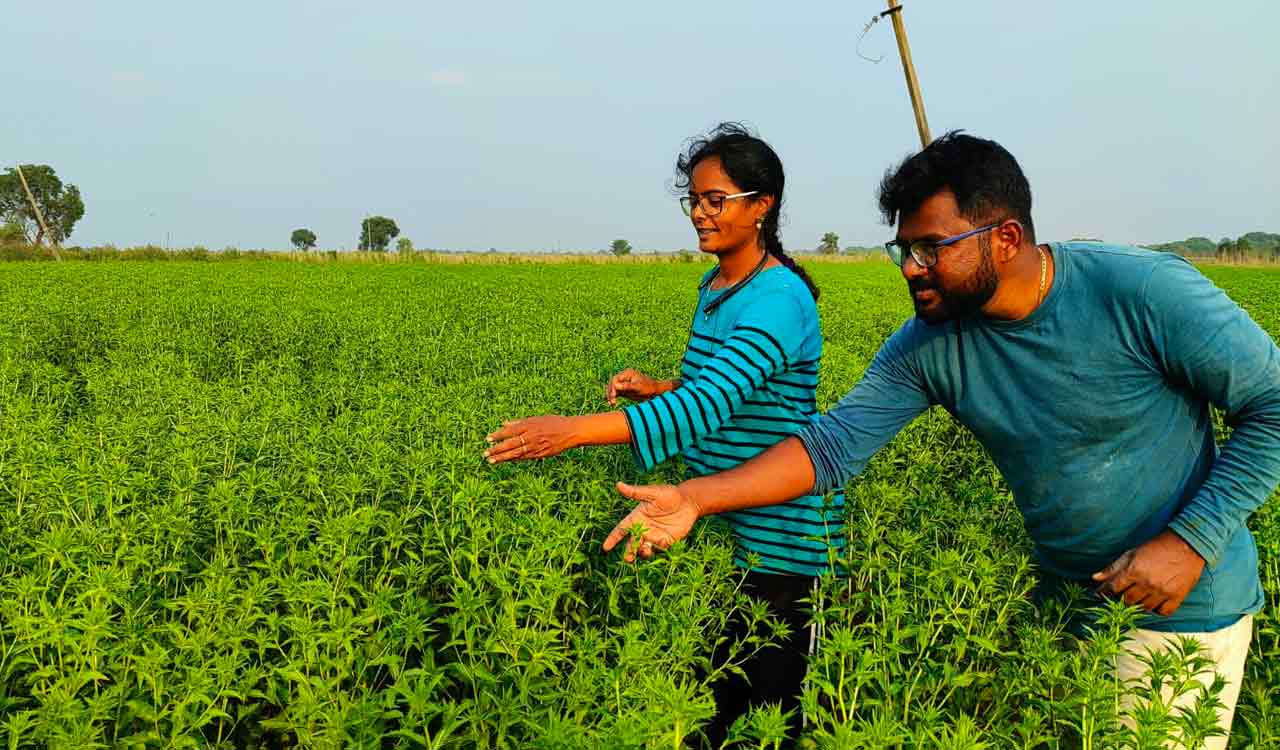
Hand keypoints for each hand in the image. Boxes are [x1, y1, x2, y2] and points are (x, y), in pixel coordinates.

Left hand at [484, 416, 577, 463]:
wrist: (571, 431)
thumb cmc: (553, 422)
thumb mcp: (535, 419)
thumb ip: (519, 422)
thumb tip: (504, 423)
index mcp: (529, 425)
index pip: (510, 431)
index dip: (498, 435)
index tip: (488, 439)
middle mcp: (531, 436)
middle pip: (510, 444)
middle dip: (497, 449)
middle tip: (485, 453)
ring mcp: (535, 446)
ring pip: (516, 453)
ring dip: (503, 457)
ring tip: (491, 461)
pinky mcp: (540, 454)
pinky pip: (525, 458)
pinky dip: (515, 459)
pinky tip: (507, 461)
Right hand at [602, 482, 701, 562]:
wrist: (690, 502)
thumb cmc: (670, 494)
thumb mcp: (653, 493)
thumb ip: (636, 492)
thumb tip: (618, 485)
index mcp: (637, 517)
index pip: (621, 530)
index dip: (613, 538)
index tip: (605, 547)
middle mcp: (644, 529)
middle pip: (631, 544)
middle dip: (628, 552)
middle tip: (628, 559)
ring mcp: (654, 536)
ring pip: (643, 549)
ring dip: (642, 553)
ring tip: (644, 550)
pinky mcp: (666, 541)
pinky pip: (659, 549)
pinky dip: (659, 548)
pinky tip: (663, 541)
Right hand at [606, 369, 665, 405]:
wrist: (655, 392)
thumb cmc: (648, 388)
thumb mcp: (638, 387)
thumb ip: (627, 386)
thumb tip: (616, 386)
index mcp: (627, 373)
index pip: (616, 379)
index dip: (612, 387)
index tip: (613, 395)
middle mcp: (624, 377)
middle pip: (612, 383)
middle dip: (610, 392)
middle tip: (612, 401)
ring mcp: (623, 383)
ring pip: (613, 389)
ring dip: (611, 395)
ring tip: (611, 403)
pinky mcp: (624, 390)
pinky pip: (616, 393)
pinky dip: (613, 397)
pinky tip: (612, 403)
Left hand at [1091, 529, 1205, 615]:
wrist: (1186, 545)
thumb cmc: (1156, 547)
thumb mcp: (1131, 554)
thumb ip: (1113, 568)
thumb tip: (1095, 578)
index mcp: (1134, 570)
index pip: (1112, 588)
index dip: (1104, 592)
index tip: (1100, 594)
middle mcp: (1147, 583)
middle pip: (1127, 600)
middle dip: (1122, 598)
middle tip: (1123, 594)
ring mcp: (1162, 591)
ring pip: (1143, 608)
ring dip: (1139, 604)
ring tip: (1139, 596)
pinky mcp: (1177, 597)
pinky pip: (1162, 612)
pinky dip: (1157, 610)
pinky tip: (1154, 602)